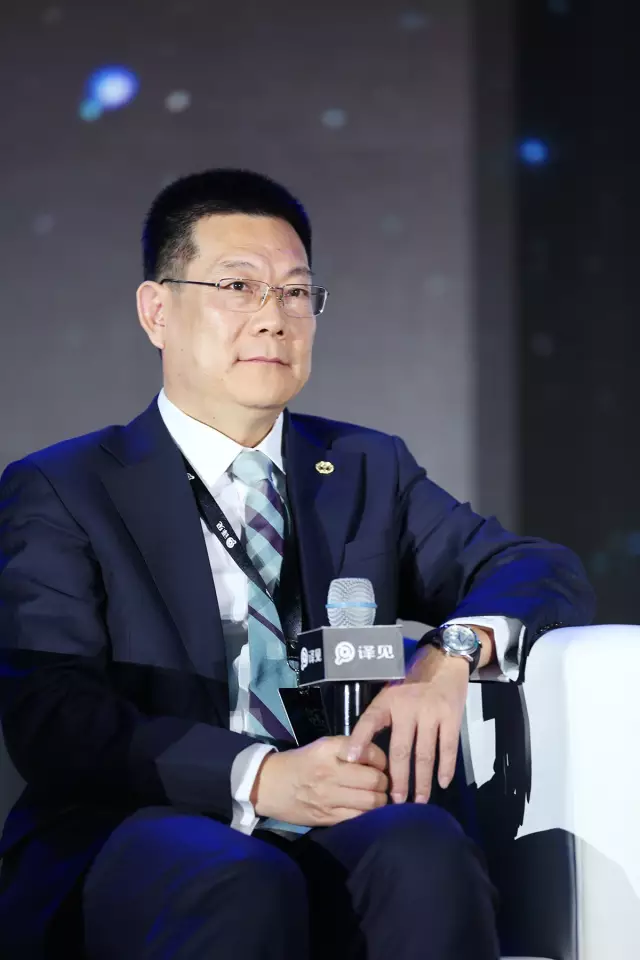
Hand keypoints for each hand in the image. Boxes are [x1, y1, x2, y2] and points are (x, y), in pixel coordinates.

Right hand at [252, 736, 387, 826]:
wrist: (269, 785)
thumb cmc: (300, 763)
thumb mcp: (322, 746)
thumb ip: (349, 749)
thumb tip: (378, 759)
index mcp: (329, 750)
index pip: (369, 753)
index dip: (381, 760)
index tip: (380, 764)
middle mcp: (330, 772)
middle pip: (374, 780)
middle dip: (384, 782)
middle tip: (381, 782)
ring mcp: (329, 797)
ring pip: (371, 802)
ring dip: (379, 800)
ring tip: (375, 796)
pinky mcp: (327, 817)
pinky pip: (359, 818)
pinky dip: (368, 815)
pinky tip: (364, 809)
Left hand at [338, 646, 469, 804]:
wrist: (444, 661)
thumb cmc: (412, 681)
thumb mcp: (390, 693)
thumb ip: (380, 718)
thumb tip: (364, 751)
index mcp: (388, 701)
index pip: (369, 722)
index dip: (358, 741)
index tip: (350, 762)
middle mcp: (407, 708)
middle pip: (400, 750)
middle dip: (397, 779)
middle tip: (394, 801)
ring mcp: (431, 713)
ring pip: (424, 754)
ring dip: (421, 781)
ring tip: (418, 801)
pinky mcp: (451, 717)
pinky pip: (448, 748)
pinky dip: (446, 768)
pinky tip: (442, 783)